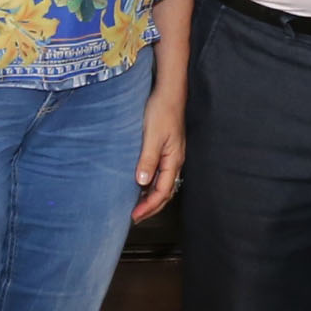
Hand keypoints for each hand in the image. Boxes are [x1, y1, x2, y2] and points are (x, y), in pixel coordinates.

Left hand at [132, 81, 184, 221]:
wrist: (169, 93)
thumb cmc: (162, 111)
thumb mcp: (152, 136)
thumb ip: (148, 159)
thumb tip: (142, 182)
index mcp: (173, 161)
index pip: (162, 192)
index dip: (149, 206)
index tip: (135, 216)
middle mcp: (175, 161)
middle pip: (165, 192)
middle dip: (151, 207)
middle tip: (135, 217)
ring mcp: (171, 156)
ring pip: (163, 184)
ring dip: (151, 197)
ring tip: (137, 206)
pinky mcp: (166, 150)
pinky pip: (160, 174)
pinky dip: (150, 185)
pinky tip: (140, 185)